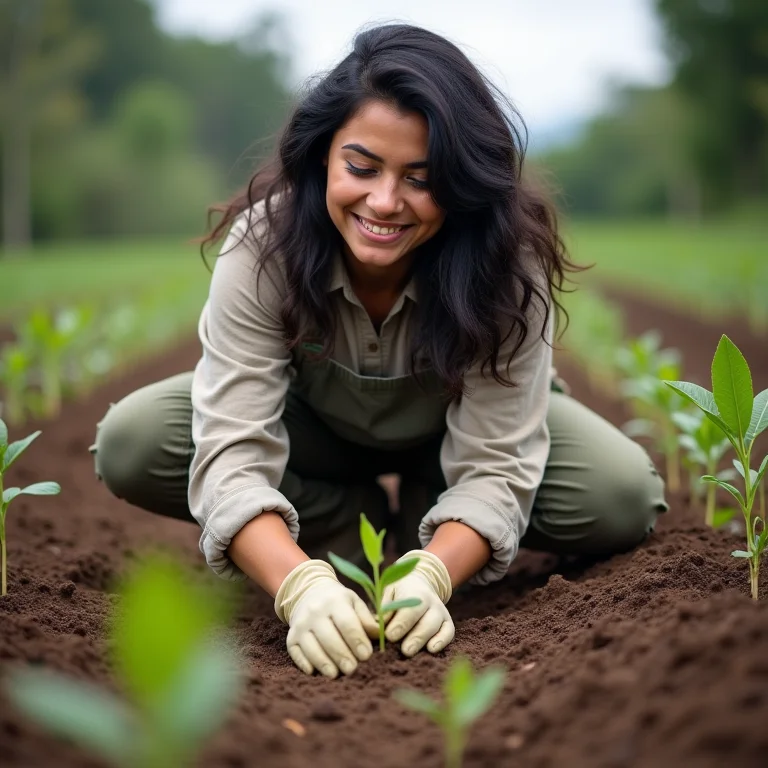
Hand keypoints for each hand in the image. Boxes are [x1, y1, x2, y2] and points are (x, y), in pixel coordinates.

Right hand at [275, 559, 377, 677]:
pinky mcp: (291, 636)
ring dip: (323, 662)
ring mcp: (300, 624)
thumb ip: (366, 618)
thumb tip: (380, 636)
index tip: (367, 655)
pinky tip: (314, 672)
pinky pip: (295, 652)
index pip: (347, 623)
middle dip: (342, 655)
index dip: (357, 640)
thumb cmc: (338, 601)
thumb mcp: (353, 602)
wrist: (308, 592)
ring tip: (335, 674)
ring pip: (311, 646)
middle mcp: (315, 611)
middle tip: (353, 669)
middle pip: (329, 637)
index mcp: (334, 601)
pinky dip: (304, 663)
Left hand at [381, 549, 454, 656]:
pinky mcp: (447, 623)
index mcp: (415, 592)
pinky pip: (449, 632)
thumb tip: (380, 625)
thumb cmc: (398, 593)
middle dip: (415, 637)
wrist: (418, 583)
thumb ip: (385, 607)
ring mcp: (441, 612)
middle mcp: (431, 601)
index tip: (390, 636)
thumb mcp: (389, 593)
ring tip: (410, 652)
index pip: (410, 609)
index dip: (401, 623)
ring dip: (424, 640)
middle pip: (426, 620)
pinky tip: (431, 650)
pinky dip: (442, 641)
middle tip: (404, 651)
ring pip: (437, 627)